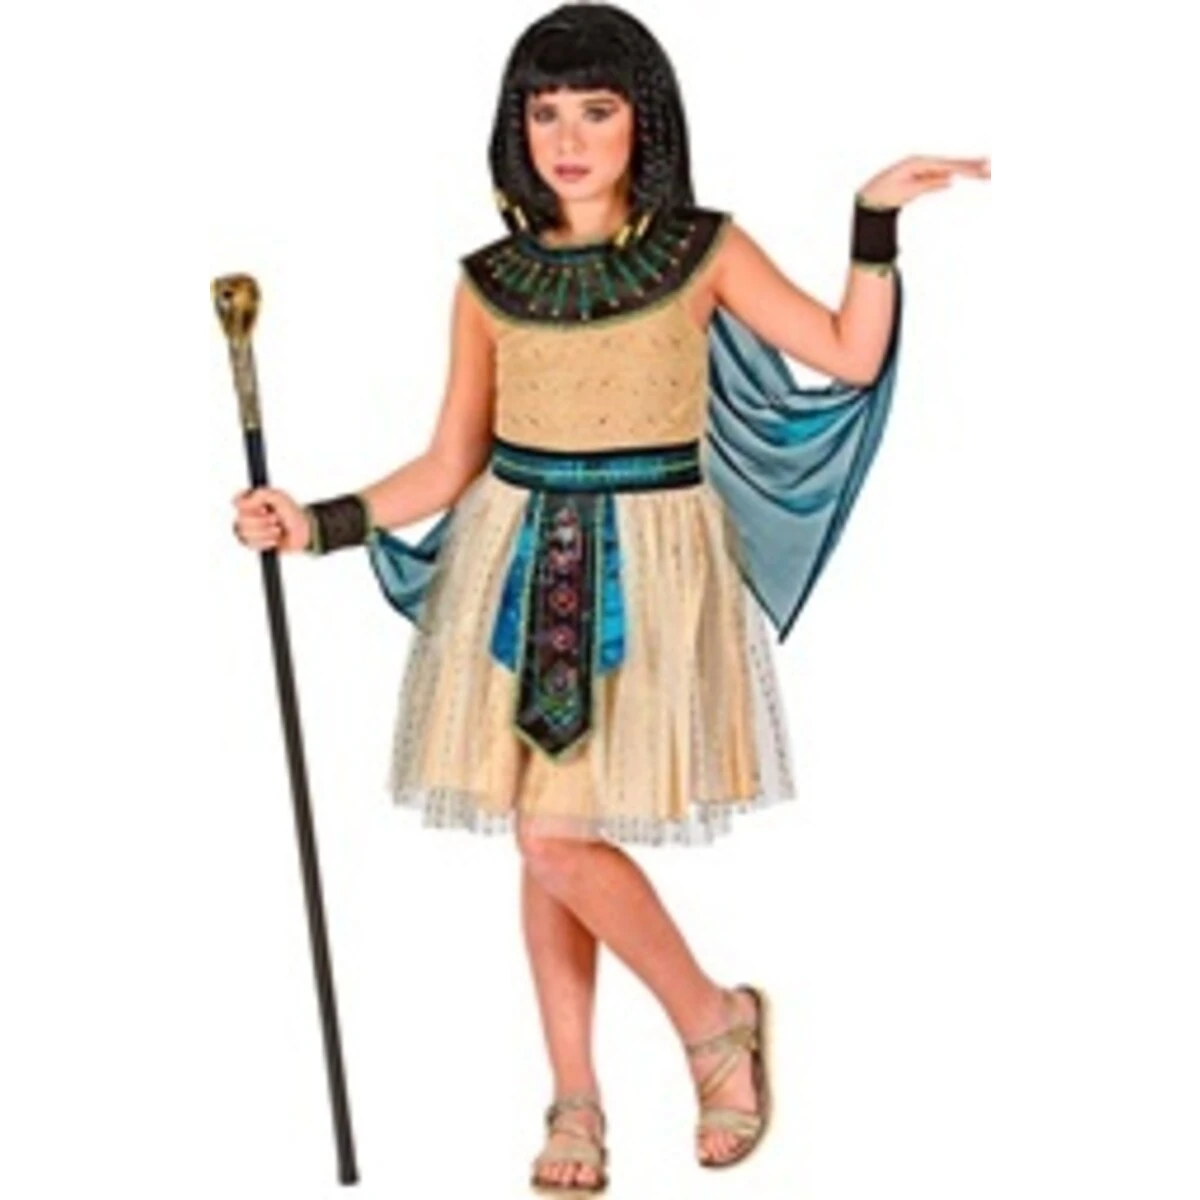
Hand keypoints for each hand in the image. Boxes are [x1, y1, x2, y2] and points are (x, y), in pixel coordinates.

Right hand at [231, 486, 310, 552]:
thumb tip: (244, 502)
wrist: (304, 533)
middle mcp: (250, 514)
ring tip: (277, 530)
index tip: (263, 508)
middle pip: (240, 519)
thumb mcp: (279, 496)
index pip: (236, 502)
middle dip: (261, 522)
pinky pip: (249, 544)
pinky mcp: (255, 543)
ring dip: (263, 532)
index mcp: (253, 500)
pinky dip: (263, 542)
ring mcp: (251, 529)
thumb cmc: (293, 513)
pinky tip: (273, 540)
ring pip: (243, 533)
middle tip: (275, 520)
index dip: (247, 507)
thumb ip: (259, 495)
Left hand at [857, 154, 989, 208]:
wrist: (870, 196)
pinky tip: (969, 173)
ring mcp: (923, 167)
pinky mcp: (923, 175)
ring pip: (949, 167)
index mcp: (919, 163)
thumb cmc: (885, 193)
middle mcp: (923, 161)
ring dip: (968, 168)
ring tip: (986, 170)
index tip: (981, 169)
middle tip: (991, 168)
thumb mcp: (907, 191)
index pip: (948, 165)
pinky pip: (943, 173)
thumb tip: (951, 180)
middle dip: (971, 166)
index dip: (965, 167)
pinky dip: (957, 172)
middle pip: (951, 163)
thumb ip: (929, 184)